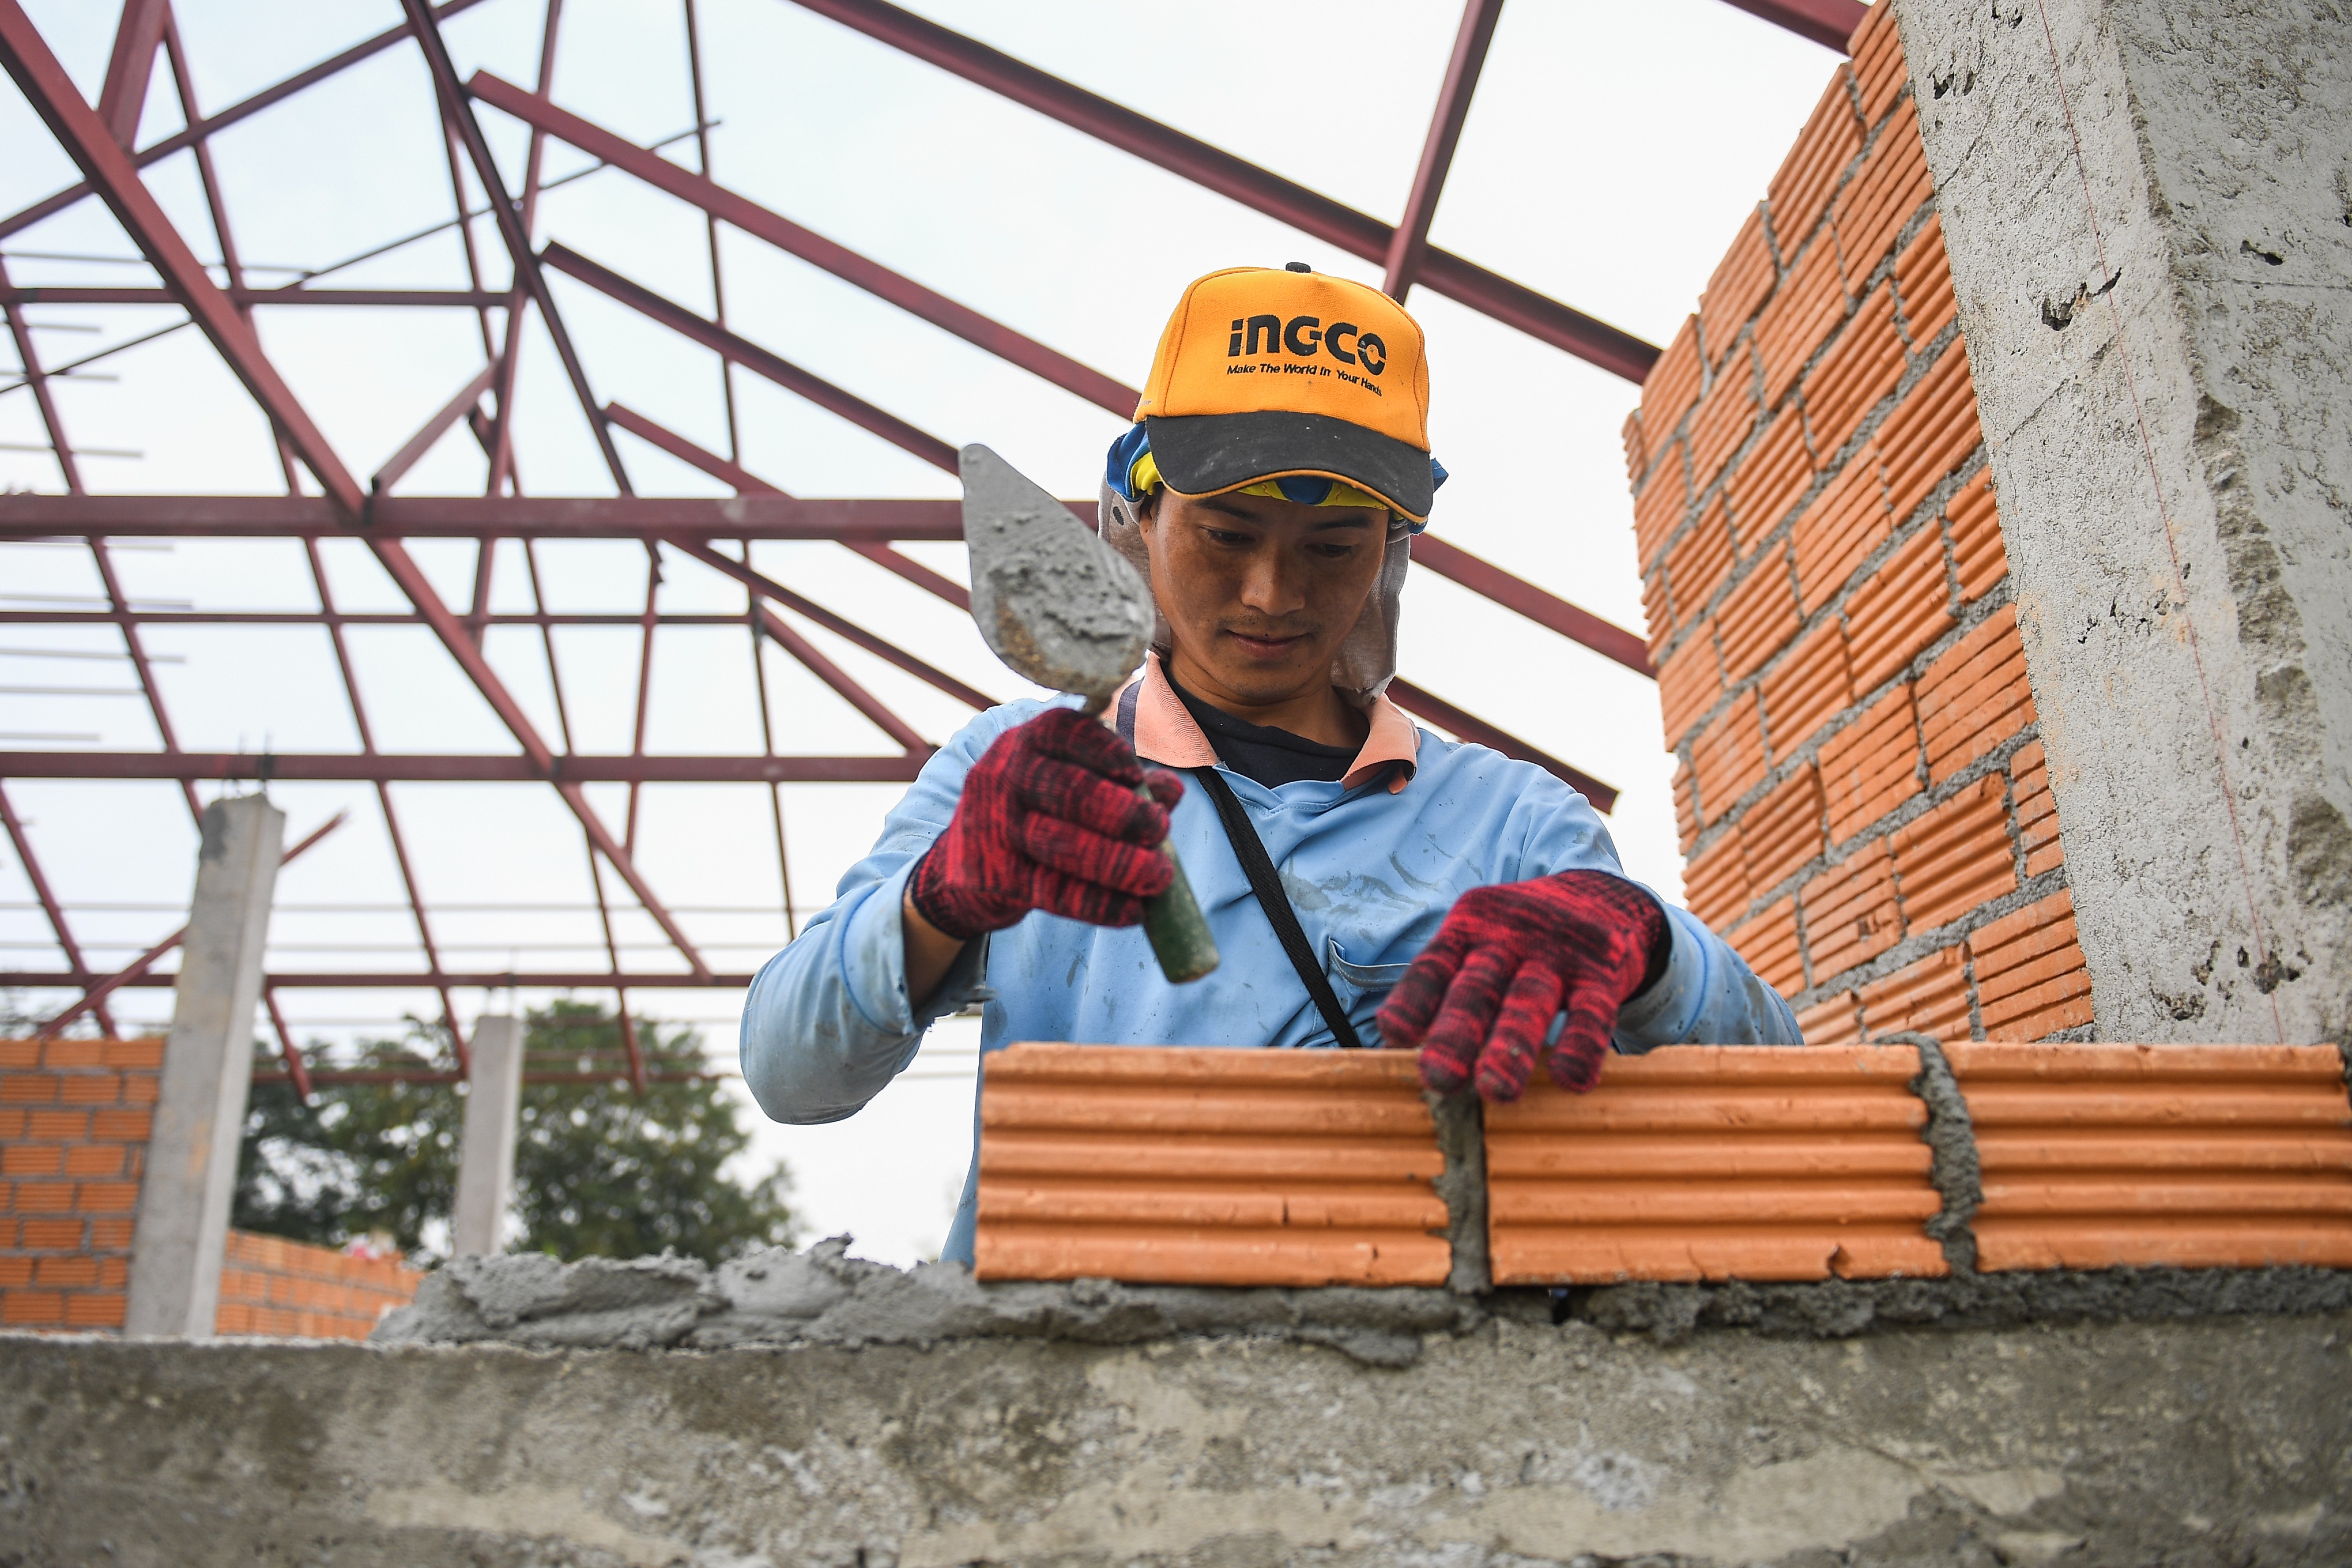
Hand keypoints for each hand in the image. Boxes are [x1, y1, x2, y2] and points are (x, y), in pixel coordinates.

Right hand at [909, 707, 1181, 938]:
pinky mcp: (996, 877)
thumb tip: (1173, 789)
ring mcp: (994, 828)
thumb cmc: (1034, 811)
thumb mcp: (1069, 782)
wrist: (964, 863)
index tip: (1136, 775)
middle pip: (1069, 791)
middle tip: (1160, 829)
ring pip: (1063, 845)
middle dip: (1123, 812)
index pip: (1066, 731)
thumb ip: (1123, 782)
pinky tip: (1135, 911)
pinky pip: (1055, 892)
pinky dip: (1101, 904)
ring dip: (1120, 863)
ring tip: (1160, 875)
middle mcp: (1003, 777)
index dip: (1106, 750)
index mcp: (1025, 741)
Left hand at [1376, 871, 1669, 1100]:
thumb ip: (1446, 987)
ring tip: (1496, 1091)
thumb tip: (1394, 1043)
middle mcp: (1509, 937)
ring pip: (1530, 1001)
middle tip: (1438, 1078)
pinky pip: (1592, 1010)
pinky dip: (1581, 1044)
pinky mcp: (1601, 971)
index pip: (1433, 966)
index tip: (1394, 1035)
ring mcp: (1557, 952)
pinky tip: (1571, 1080)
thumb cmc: (1520, 941)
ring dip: (1513, 1047)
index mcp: (1469, 929)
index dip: (1413, 1000)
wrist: (1602, 898)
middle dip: (1456, 1034)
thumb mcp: (1481, 943)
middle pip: (1476, 989)